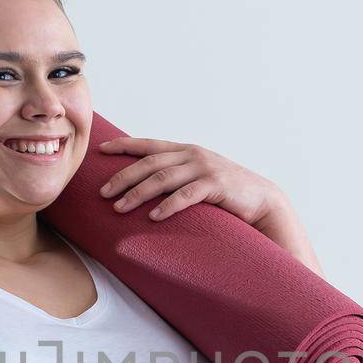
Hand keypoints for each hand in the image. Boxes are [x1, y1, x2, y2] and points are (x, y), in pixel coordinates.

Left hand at [97, 136, 288, 228]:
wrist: (261, 200)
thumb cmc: (225, 193)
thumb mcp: (198, 177)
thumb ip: (176, 176)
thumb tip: (145, 186)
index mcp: (185, 151)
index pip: (148, 145)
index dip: (123, 146)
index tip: (101, 150)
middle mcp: (192, 155)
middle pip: (150, 163)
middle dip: (123, 177)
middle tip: (103, 193)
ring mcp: (204, 168)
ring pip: (163, 178)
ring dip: (138, 193)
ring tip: (120, 208)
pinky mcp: (216, 185)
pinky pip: (186, 195)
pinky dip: (168, 206)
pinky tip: (153, 217)